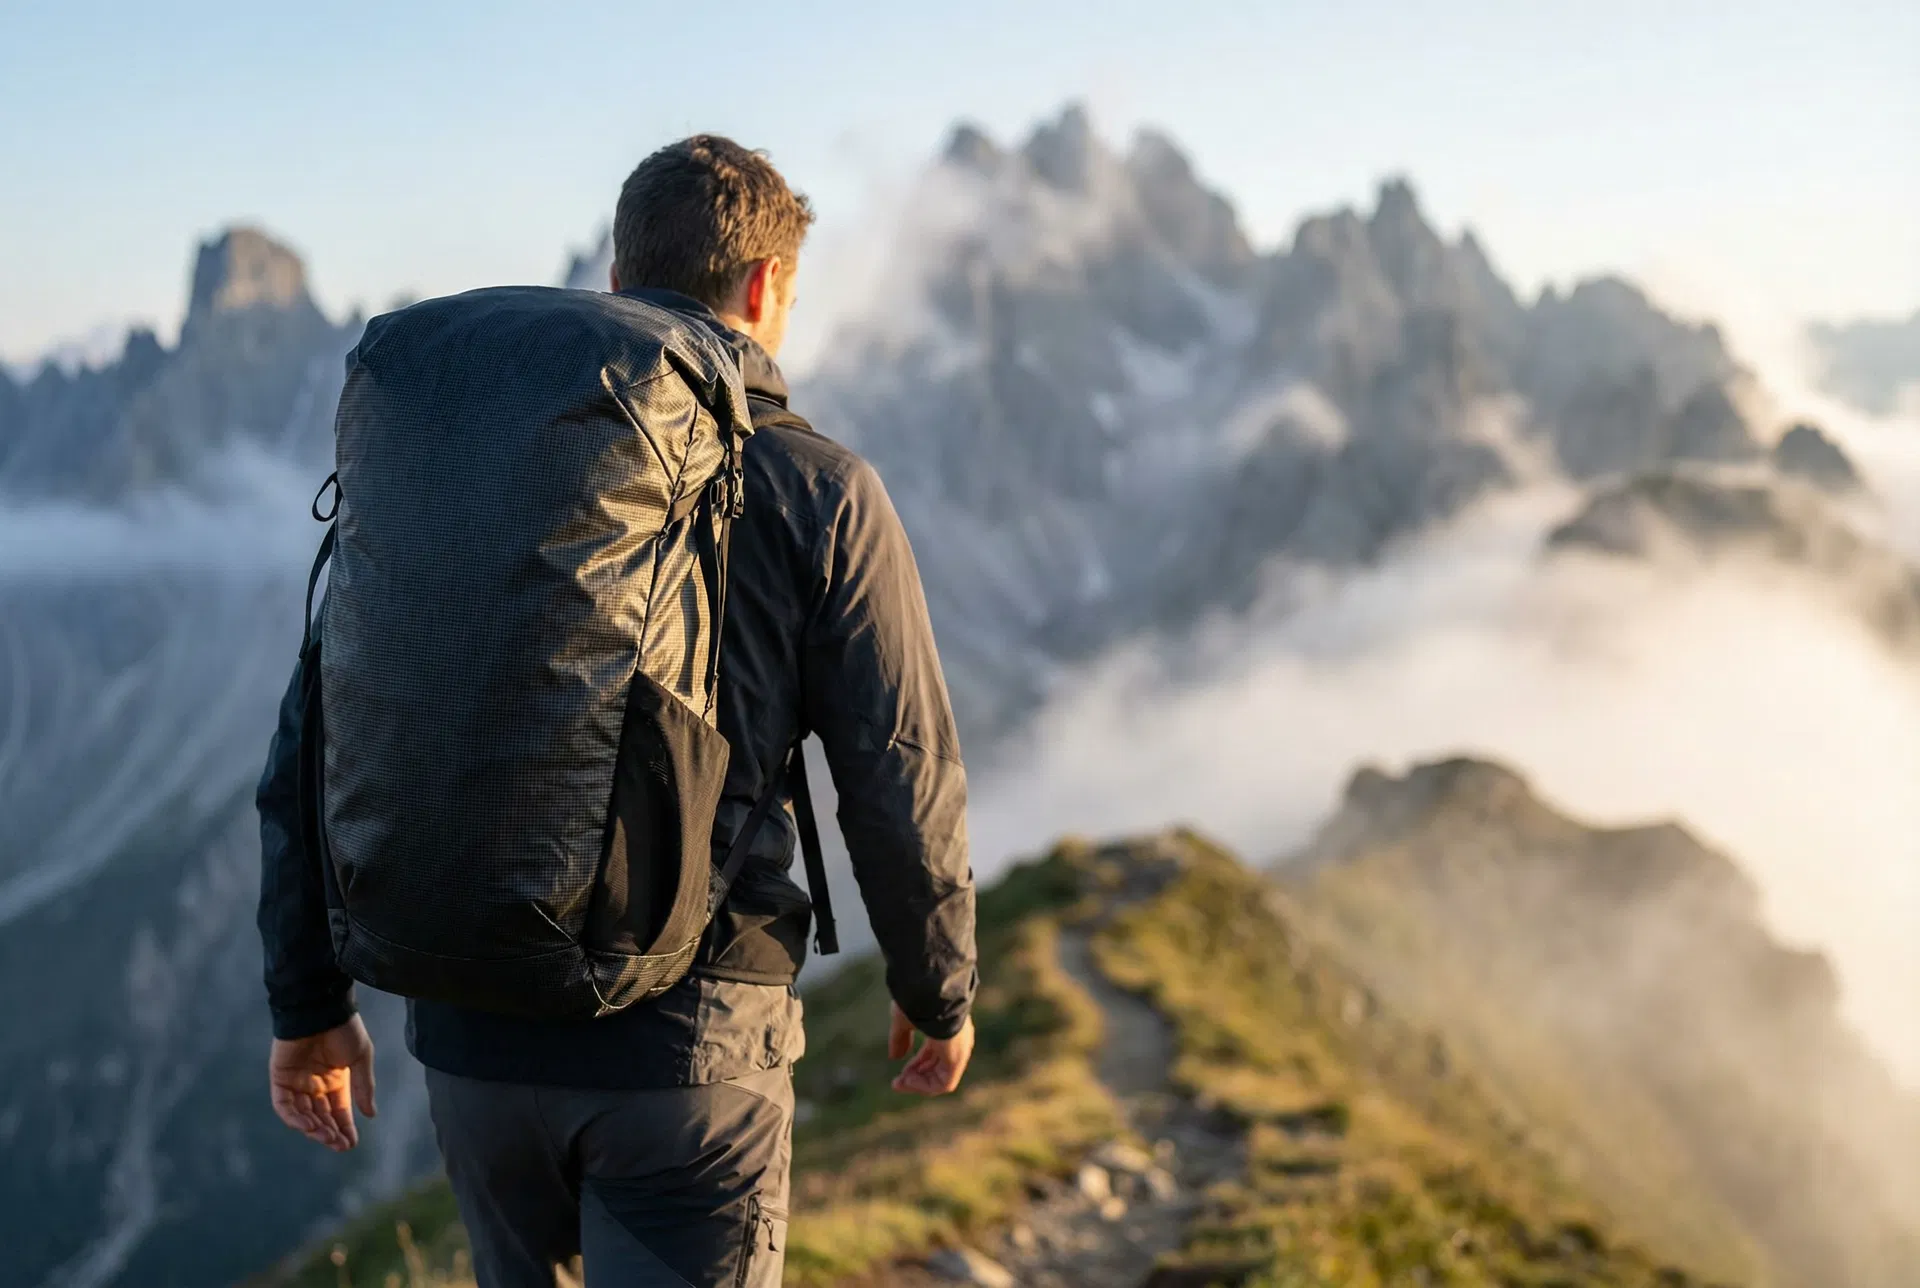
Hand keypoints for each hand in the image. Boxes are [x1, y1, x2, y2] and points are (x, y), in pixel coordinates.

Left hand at [269, 1015, 376, 1150]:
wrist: (322, 1009)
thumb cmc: (344, 1029)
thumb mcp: (361, 1058)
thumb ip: (363, 1087)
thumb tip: (370, 1115)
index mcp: (336, 1079)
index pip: (339, 1111)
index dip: (345, 1127)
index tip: (351, 1144)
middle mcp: (315, 1084)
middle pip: (321, 1116)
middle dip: (330, 1132)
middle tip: (340, 1145)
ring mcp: (297, 1082)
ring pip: (302, 1114)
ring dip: (314, 1128)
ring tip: (327, 1137)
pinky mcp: (280, 1078)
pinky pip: (284, 1105)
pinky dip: (294, 1118)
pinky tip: (309, 1126)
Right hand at [887, 1001, 974, 1095]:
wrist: (931, 992)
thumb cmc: (918, 1001)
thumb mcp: (904, 1021)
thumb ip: (900, 1039)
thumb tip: (894, 1057)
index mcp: (947, 1029)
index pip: (934, 1053)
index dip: (917, 1065)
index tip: (900, 1071)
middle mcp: (956, 1042)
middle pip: (937, 1067)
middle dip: (916, 1077)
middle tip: (897, 1082)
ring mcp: (958, 1051)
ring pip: (941, 1079)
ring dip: (919, 1084)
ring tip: (901, 1083)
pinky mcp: (957, 1060)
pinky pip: (944, 1083)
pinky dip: (925, 1086)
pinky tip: (909, 1080)